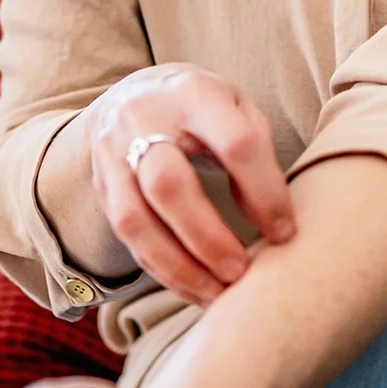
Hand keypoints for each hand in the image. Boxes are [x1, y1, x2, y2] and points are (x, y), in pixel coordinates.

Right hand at [82, 64, 296, 306]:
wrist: (133, 94)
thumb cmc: (202, 108)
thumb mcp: (237, 109)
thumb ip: (255, 156)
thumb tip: (267, 221)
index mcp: (194, 92)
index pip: (235, 143)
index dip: (264, 192)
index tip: (285, 232)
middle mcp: (143, 119)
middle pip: (167, 184)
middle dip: (207, 237)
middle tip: (241, 272)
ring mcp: (113, 153)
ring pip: (135, 220)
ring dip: (179, 267)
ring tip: (217, 295)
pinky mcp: (101, 186)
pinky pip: (127, 239)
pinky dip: (162, 271)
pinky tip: (194, 288)